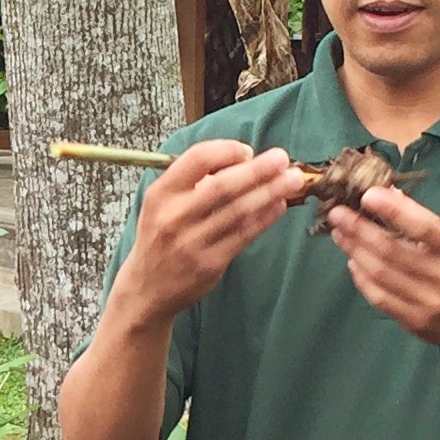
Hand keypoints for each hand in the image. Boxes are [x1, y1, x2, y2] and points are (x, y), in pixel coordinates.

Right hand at [116, 140, 306, 318]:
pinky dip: (264, 218)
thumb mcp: (162, 202)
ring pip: (238, 212)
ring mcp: (192, 242)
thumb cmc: (160, 236)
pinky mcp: (210, 264)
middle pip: (222, 186)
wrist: (147, 288)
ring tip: (292, 180)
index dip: (227, 151)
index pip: (197, 159)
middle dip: (257, 170)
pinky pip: (243, 235)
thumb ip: (193, 181)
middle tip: (282, 159)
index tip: (247, 151)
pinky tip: (279, 206)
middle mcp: (174, 216)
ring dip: (269, 193)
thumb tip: (240, 161)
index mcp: (162, 193)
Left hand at [328, 184, 439, 355]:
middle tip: (338, 214)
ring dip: (354, 250)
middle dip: (359, 229)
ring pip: (380, 273)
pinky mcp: (414, 322)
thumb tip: (389, 195)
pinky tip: (353, 261)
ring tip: (341, 234)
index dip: (392, 210)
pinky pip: (379, 297)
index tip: (367, 195)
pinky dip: (361, 277)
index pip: (423, 227)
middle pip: (392, 250)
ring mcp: (429, 303)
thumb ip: (426, 223)